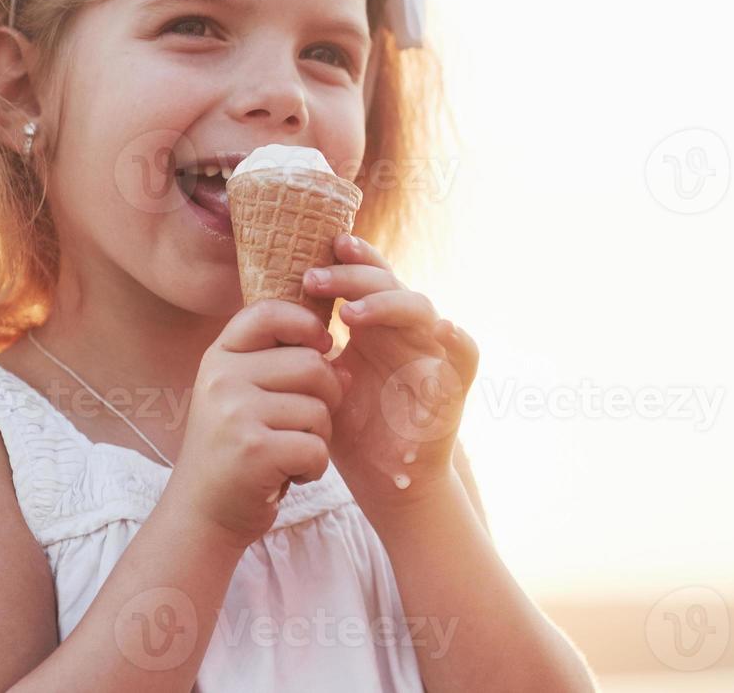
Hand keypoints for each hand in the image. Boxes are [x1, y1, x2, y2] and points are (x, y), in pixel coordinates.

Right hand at [168, 300, 347, 549]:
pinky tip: (290, 476)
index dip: (306, 324)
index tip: (320, 347)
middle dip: (327, 397)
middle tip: (307, 425)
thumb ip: (286, 370)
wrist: (201, 515)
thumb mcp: (245, 397)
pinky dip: (315, 468)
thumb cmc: (235, 451)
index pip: (268, 312)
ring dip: (320, 437)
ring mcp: (235, 413)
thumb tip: (345, 367)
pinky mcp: (254, 450)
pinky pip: (317, 447)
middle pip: (312, 364)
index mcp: (219, 357)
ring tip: (290, 452)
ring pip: (319, 408)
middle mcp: (222, 378)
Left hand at [303, 233, 479, 516]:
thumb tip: (267, 310)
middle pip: (389, 285)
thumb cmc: (353, 431)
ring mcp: (431, 355)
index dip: (350, 260)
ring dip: (386, 304)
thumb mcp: (323, 383)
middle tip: (314, 279)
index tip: (318, 251)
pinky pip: (467, 356)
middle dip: (353, 277)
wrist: (385, 481)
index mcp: (376, 328)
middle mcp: (405, 333)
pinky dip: (460, 340)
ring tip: (349, 312)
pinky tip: (444, 329)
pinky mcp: (453, 387)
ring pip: (421, 310)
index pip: (367, 279)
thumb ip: (308, 349)